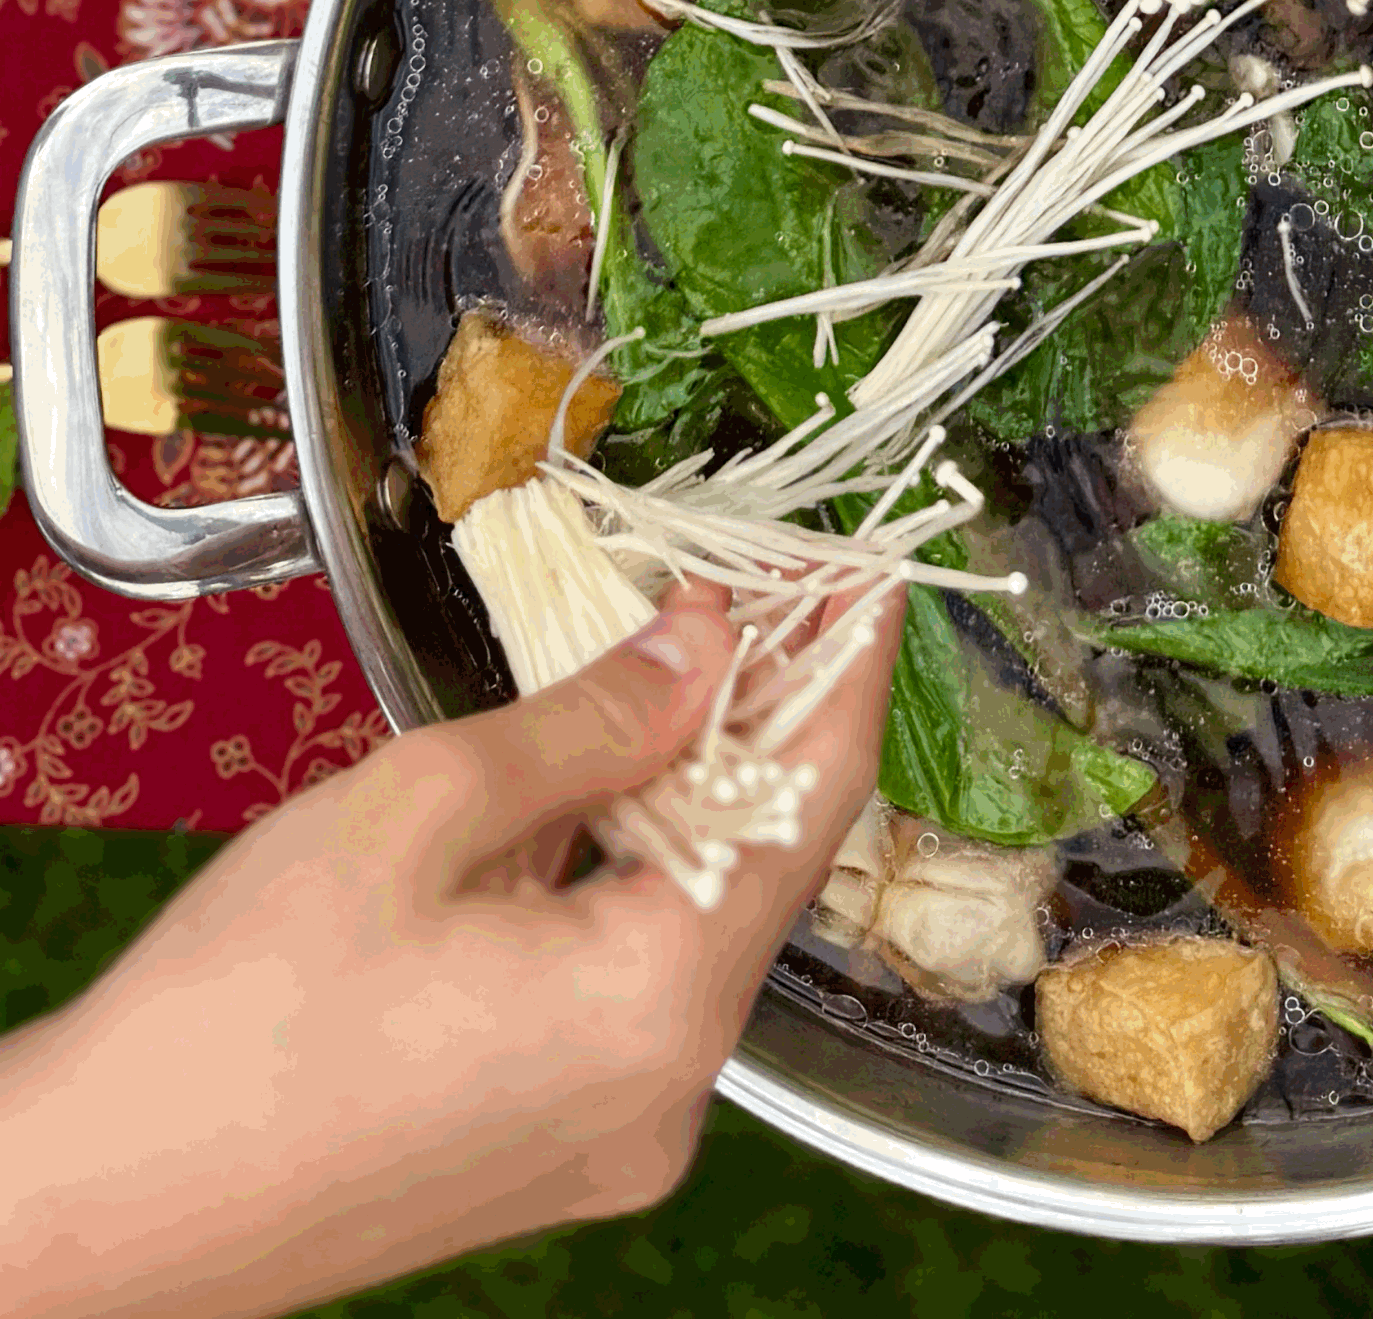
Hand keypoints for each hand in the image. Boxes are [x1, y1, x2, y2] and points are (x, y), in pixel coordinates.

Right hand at [5, 586, 898, 1318]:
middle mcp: (670, 1097)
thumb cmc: (236, 1011)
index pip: (807, 806)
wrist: (100, 1208)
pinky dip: (633, 883)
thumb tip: (708, 644)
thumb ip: (588, 724)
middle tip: (763, 585)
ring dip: (692, 797)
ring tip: (685, 658)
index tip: (868, 568)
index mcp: (654, 1012)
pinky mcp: (557, 1157)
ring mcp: (618, 1143)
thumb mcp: (418, 813)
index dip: (844, 672)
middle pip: (762, 869)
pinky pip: (635, 992)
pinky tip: (600, 793)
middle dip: (765, 720)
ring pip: (697, 927)